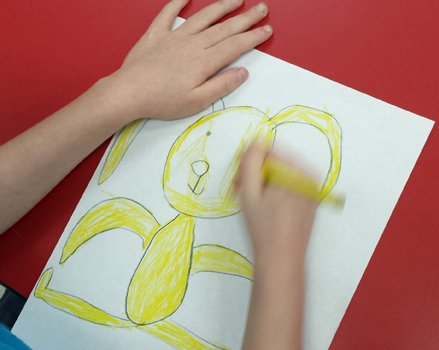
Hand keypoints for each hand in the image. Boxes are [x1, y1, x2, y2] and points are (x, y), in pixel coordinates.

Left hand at [106, 0, 271, 120]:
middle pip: (224, 28)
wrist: (129, 93)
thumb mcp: (197, 101)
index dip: (253, 37)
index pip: (235, 45)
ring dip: (221, 7)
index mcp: (204, 61)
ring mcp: (174, 37)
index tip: (266, 29)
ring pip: (202, 17)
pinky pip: (167, 14)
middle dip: (245, 18)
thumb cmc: (163, 101)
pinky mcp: (155, 35)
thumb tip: (242, 72)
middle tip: (262, 8)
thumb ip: (221, 85)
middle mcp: (192, 44)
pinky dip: (176, 3)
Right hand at [237, 145, 316, 349]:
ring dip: (263, 182)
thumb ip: (250, 161)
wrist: (282, 260)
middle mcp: (309, 177)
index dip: (248, 164)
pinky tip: (265, 207)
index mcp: (297, 172)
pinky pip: (289, 185)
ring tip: (252, 202)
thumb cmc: (264, 229)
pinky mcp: (310, 200)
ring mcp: (311, 189)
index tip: (238, 182)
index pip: (267, 150)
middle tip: (241, 191)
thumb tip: (254, 143)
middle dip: (255, 173)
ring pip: (280, 174)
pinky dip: (275, 191)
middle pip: (275, 162)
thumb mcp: (249, 191)